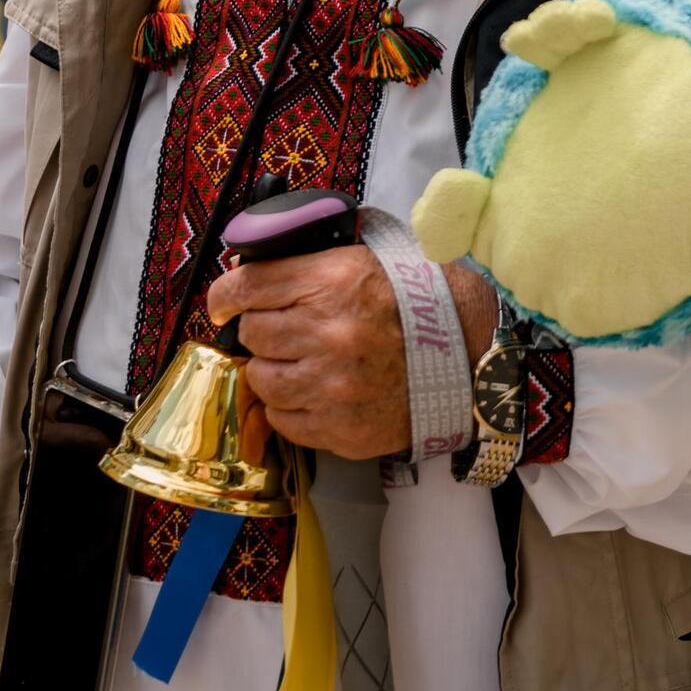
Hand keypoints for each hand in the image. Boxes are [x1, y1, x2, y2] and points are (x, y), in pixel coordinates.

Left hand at [208, 246, 408, 458]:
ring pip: (261, 379)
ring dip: (272, 369)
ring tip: (300, 362)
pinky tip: (314, 391)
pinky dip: (290, 406)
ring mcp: (331, 386)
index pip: (249, 286)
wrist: (466, 354)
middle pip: (252, 333)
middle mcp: (328, 333)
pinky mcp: (338, 429)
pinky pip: (282, 420)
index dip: (227, 295)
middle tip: (284, 330)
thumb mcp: (362, 261)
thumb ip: (307, 265)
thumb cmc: (413, 302)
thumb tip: (251, 273)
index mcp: (333, 282)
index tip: (224, 303)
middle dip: (261, 330)